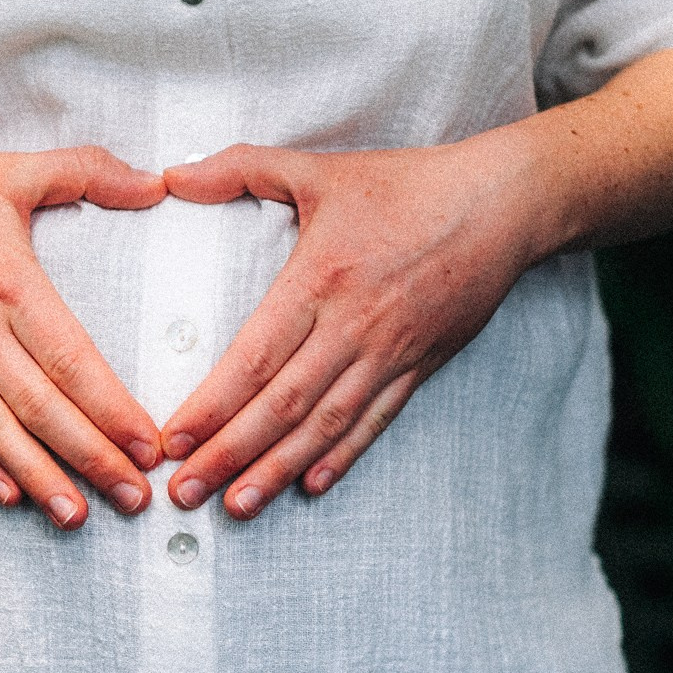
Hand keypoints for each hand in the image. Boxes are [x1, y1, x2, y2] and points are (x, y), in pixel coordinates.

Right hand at [0, 140, 168, 526]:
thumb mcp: (11, 168)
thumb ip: (87, 171)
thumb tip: (156, 183)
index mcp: (6, 278)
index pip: (70, 359)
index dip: (111, 409)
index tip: (149, 446)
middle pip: (39, 405)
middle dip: (90, 457)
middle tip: (133, 498)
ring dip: (38, 475)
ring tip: (77, 514)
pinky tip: (8, 493)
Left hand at [157, 135, 538, 517]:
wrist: (500, 205)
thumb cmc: (406, 185)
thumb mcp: (318, 168)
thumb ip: (239, 168)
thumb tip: (172, 176)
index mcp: (320, 279)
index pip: (255, 357)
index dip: (213, 405)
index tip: (173, 440)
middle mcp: (353, 326)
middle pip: (283, 405)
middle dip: (229, 454)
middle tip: (185, 492)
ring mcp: (390, 352)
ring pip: (326, 425)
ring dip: (278, 469)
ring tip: (237, 505)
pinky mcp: (420, 365)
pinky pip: (375, 420)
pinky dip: (342, 457)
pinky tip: (310, 486)